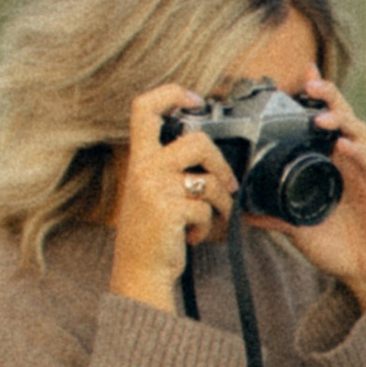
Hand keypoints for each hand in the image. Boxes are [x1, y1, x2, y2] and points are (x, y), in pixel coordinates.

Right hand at [110, 85, 231, 307]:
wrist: (139, 273)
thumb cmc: (150, 234)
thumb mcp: (150, 192)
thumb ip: (167, 168)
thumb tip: (207, 150)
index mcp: (138, 160)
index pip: (144, 108)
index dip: (170, 93)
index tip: (194, 98)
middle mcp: (143, 169)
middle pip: (195, 141)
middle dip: (220, 162)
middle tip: (227, 183)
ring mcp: (155, 189)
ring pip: (208, 179)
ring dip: (221, 201)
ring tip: (213, 216)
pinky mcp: (168, 211)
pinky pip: (206, 208)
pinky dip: (208, 225)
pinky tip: (194, 235)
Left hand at [269, 63, 365, 311]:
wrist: (364, 272)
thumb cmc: (335, 246)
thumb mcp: (296, 227)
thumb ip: (272, 215)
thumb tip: (240, 211)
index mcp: (330, 163)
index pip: (324, 121)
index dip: (316, 97)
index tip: (301, 76)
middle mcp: (349, 161)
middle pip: (342, 116)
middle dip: (327, 95)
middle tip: (308, 83)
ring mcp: (365, 172)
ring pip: (357, 133)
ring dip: (340, 120)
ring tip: (320, 116)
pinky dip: (357, 153)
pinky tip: (344, 145)